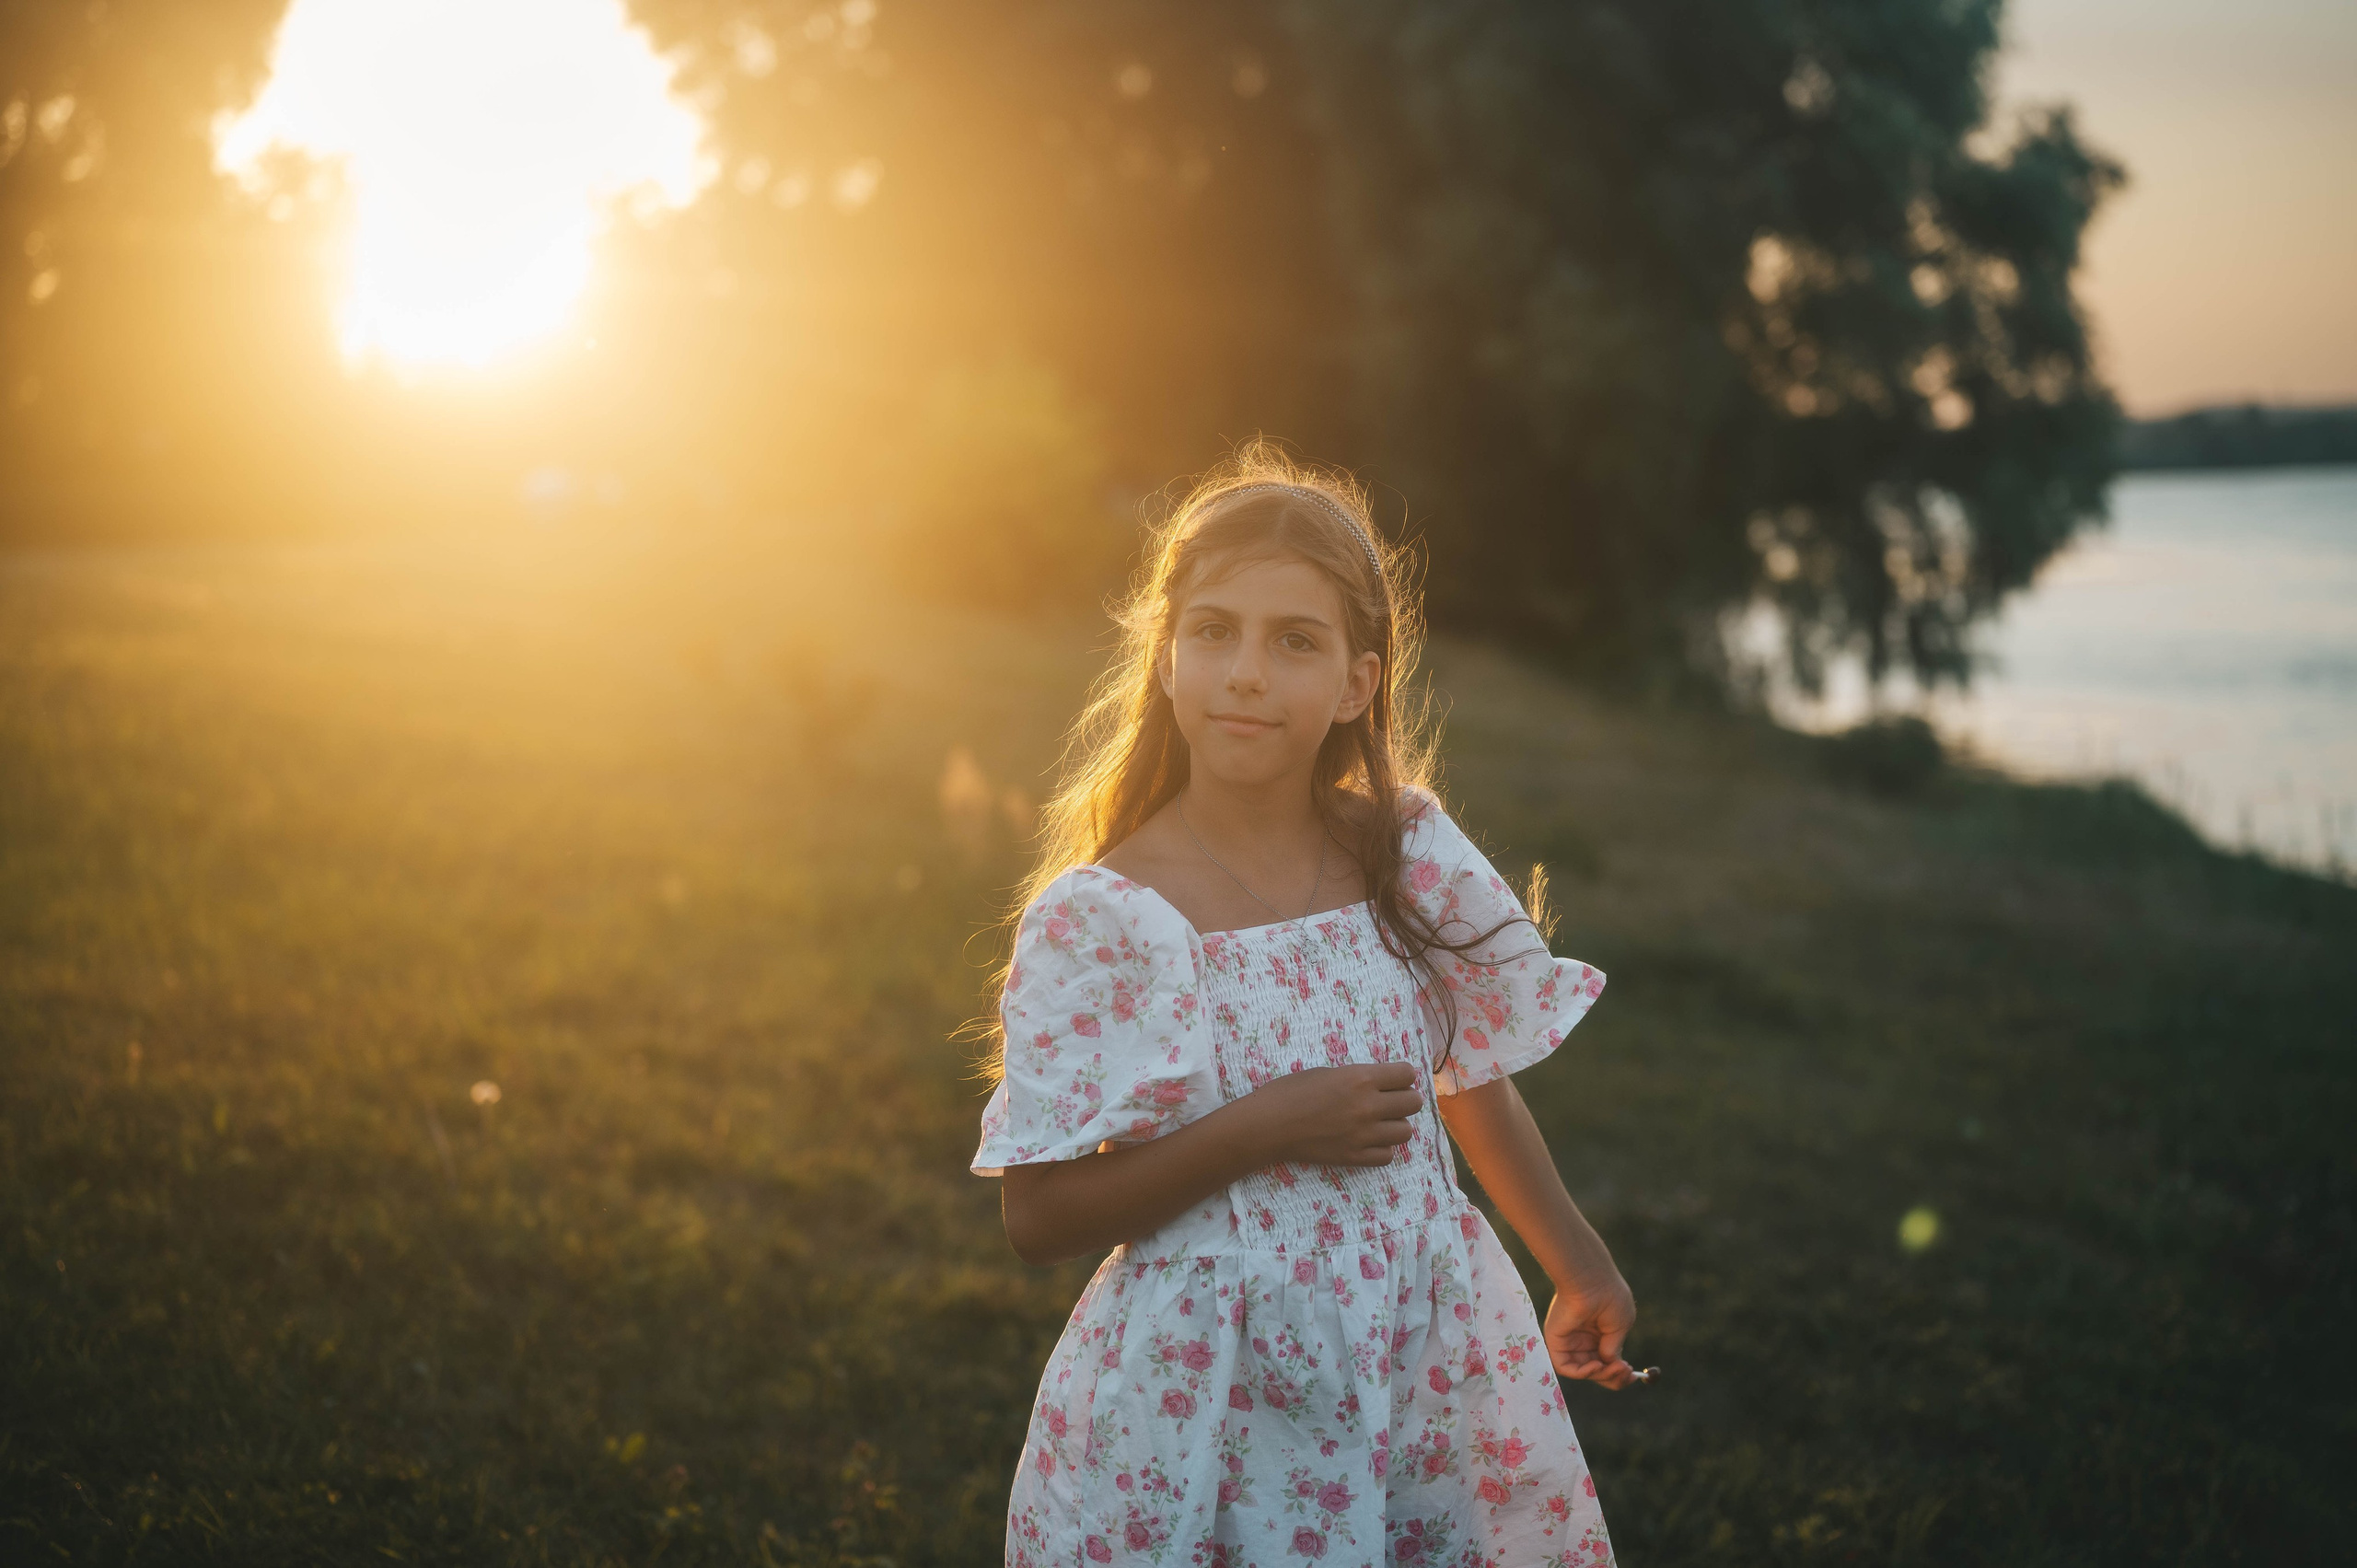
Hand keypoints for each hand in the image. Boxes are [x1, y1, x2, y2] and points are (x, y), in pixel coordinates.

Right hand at [1246, 1063, 1422, 1166]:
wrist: (1269, 1125)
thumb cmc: (1290, 1091)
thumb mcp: (1327, 1072)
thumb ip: (1357, 1078)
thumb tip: (1379, 1084)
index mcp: (1361, 1078)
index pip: (1407, 1074)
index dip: (1403, 1076)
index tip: (1395, 1079)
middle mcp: (1369, 1106)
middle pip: (1413, 1103)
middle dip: (1405, 1099)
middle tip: (1390, 1101)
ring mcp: (1364, 1135)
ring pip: (1406, 1132)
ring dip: (1396, 1125)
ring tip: (1380, 1123)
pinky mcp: (1355, 1157)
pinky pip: (1388, 1155)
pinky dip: (1383, 1148)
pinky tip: (1369, 1141)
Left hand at [1545, 1267, 1637, 1388]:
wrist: (1592, 1282)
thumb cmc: (1609, 1298)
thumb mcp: (1619, 1326)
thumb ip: (1613, 1348)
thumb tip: (1610, 1364)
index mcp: (1600, 1334)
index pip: (1607, 1363)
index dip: (1619, 1374)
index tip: (1633, 1376)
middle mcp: (1584, 1340)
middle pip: (1596, 1371)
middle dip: (1613, 1378)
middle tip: (1626, 1373)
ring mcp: (1570, 1342)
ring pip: (1584, 1372)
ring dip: (1602, 1376)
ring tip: (1614, 1366)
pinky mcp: (1556, 1342)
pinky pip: (1566, 1367)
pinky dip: (1582, 1373)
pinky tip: (1597, 1366)